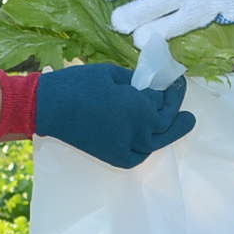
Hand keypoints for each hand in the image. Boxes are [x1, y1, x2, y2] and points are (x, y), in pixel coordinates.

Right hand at [36, 62, 196, 169]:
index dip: (172, 92)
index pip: (163, 102)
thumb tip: (151, 87)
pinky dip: (149, 146)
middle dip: (175, 111)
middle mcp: (139, 132)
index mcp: (140, 108)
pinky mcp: (116, 158)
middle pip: (165, 124)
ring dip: (167, 130)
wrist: (48, 108)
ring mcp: (128, 149)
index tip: (176, 82)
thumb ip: (137, 83)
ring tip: (182, 122)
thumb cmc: (80, 85)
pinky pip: (140, 154)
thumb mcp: (113, 74)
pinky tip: (154, 138)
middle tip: (184, 103)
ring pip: (156, 141)